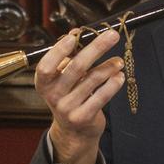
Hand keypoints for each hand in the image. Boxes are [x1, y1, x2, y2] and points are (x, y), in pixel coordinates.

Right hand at [37, 28, 124, 163]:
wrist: (73, 131)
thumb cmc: (69, 95)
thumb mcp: (63, 77)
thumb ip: (69, 55)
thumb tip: (76, 32)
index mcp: (43, 83)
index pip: (46, 66)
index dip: (59, 51)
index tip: (74, 37)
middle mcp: (53, 96)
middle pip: (76, 68)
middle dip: (97, 48)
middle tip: (112, 35)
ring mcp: (67, 108)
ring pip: (93, 80)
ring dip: (109, 66)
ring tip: (119, 61)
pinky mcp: (83, 117)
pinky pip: (102, 96)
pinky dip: (113, 84)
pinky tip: (120, 76)